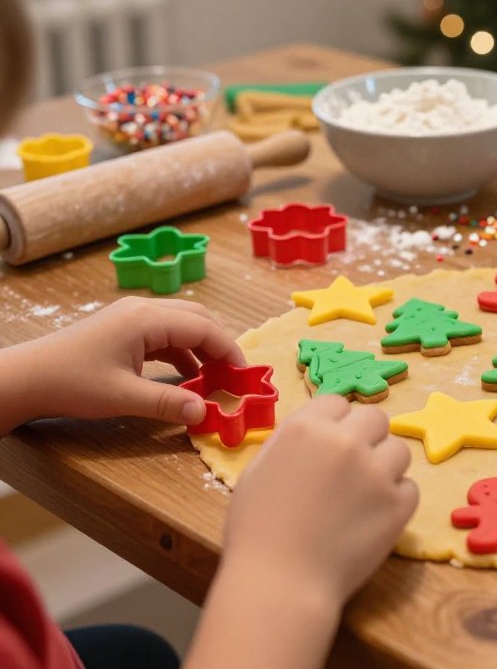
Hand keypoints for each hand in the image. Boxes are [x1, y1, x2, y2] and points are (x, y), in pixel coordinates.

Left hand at [5, 297, 243, 429]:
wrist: (25, 378)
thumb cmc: (71, 383)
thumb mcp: (124, 396)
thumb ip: (168, 403)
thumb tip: (205, 413)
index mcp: (146, 319)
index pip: (203, 327)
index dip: (229, 350)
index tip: (244, 374)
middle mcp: (142, 310)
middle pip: (197, 318)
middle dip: (219, 344)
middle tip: (233, 374)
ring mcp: (131, 317)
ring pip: (182, 324)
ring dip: (202, 347)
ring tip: (215, 377)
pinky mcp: (123, 328)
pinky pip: (165, 333)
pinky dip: (183, 350)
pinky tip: (187, 374)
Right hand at [222, 395, 417, 605]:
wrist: (280, 583)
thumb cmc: (256, 531)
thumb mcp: (259, 470)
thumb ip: (293, 441)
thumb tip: (319, 430)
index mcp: (307, 428)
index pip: (338, 403)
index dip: (334, 423)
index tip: (330, 445)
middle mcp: (347, 441)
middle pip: (375, 418)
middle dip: (365, 438)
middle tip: (352, 468)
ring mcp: (378, 472)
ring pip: (398, 450)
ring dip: (385, 466)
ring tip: (363, 495)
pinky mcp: (400, 504)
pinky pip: (408, 487)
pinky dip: (395, 500)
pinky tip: (372, 517)